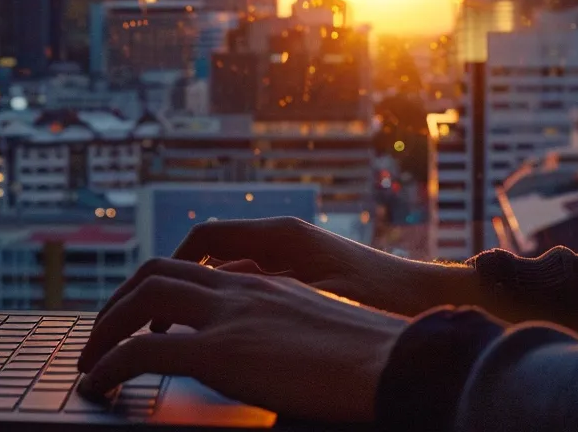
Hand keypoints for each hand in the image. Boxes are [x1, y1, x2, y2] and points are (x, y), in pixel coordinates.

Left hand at [76, 258, 408, 422]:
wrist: (398, 364)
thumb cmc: (373, 361)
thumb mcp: (322, 332)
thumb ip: (287, 329)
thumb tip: (271, 355)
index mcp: (268, 278)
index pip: (196, 261)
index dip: (160, 284)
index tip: (142, 315)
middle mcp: (243, 284)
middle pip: (158, 272)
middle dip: (120, 302)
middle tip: (102, 336)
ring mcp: (230, 313)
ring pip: (142, 298)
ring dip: (105, 328)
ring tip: (91, 361)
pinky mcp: (221, 351)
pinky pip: (143, 351)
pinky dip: (110, 364)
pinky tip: (99, 386)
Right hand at [148, 216, 480, 316]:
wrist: (430, 305)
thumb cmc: (381, 303)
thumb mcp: (313, 302)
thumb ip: (262, 302)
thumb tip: (211, 312)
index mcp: (283, 237)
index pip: (205, 238)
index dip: (169, 267)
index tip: (146, 302)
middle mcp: (287, 241)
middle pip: (210, 254)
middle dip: (175, 285)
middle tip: (146, 320)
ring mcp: (297, 260)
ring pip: (232, 274)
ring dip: (203, 299)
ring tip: (175, 336)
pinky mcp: (308, 282)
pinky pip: (254, 289)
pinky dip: (231, 309)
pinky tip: (226, 340)